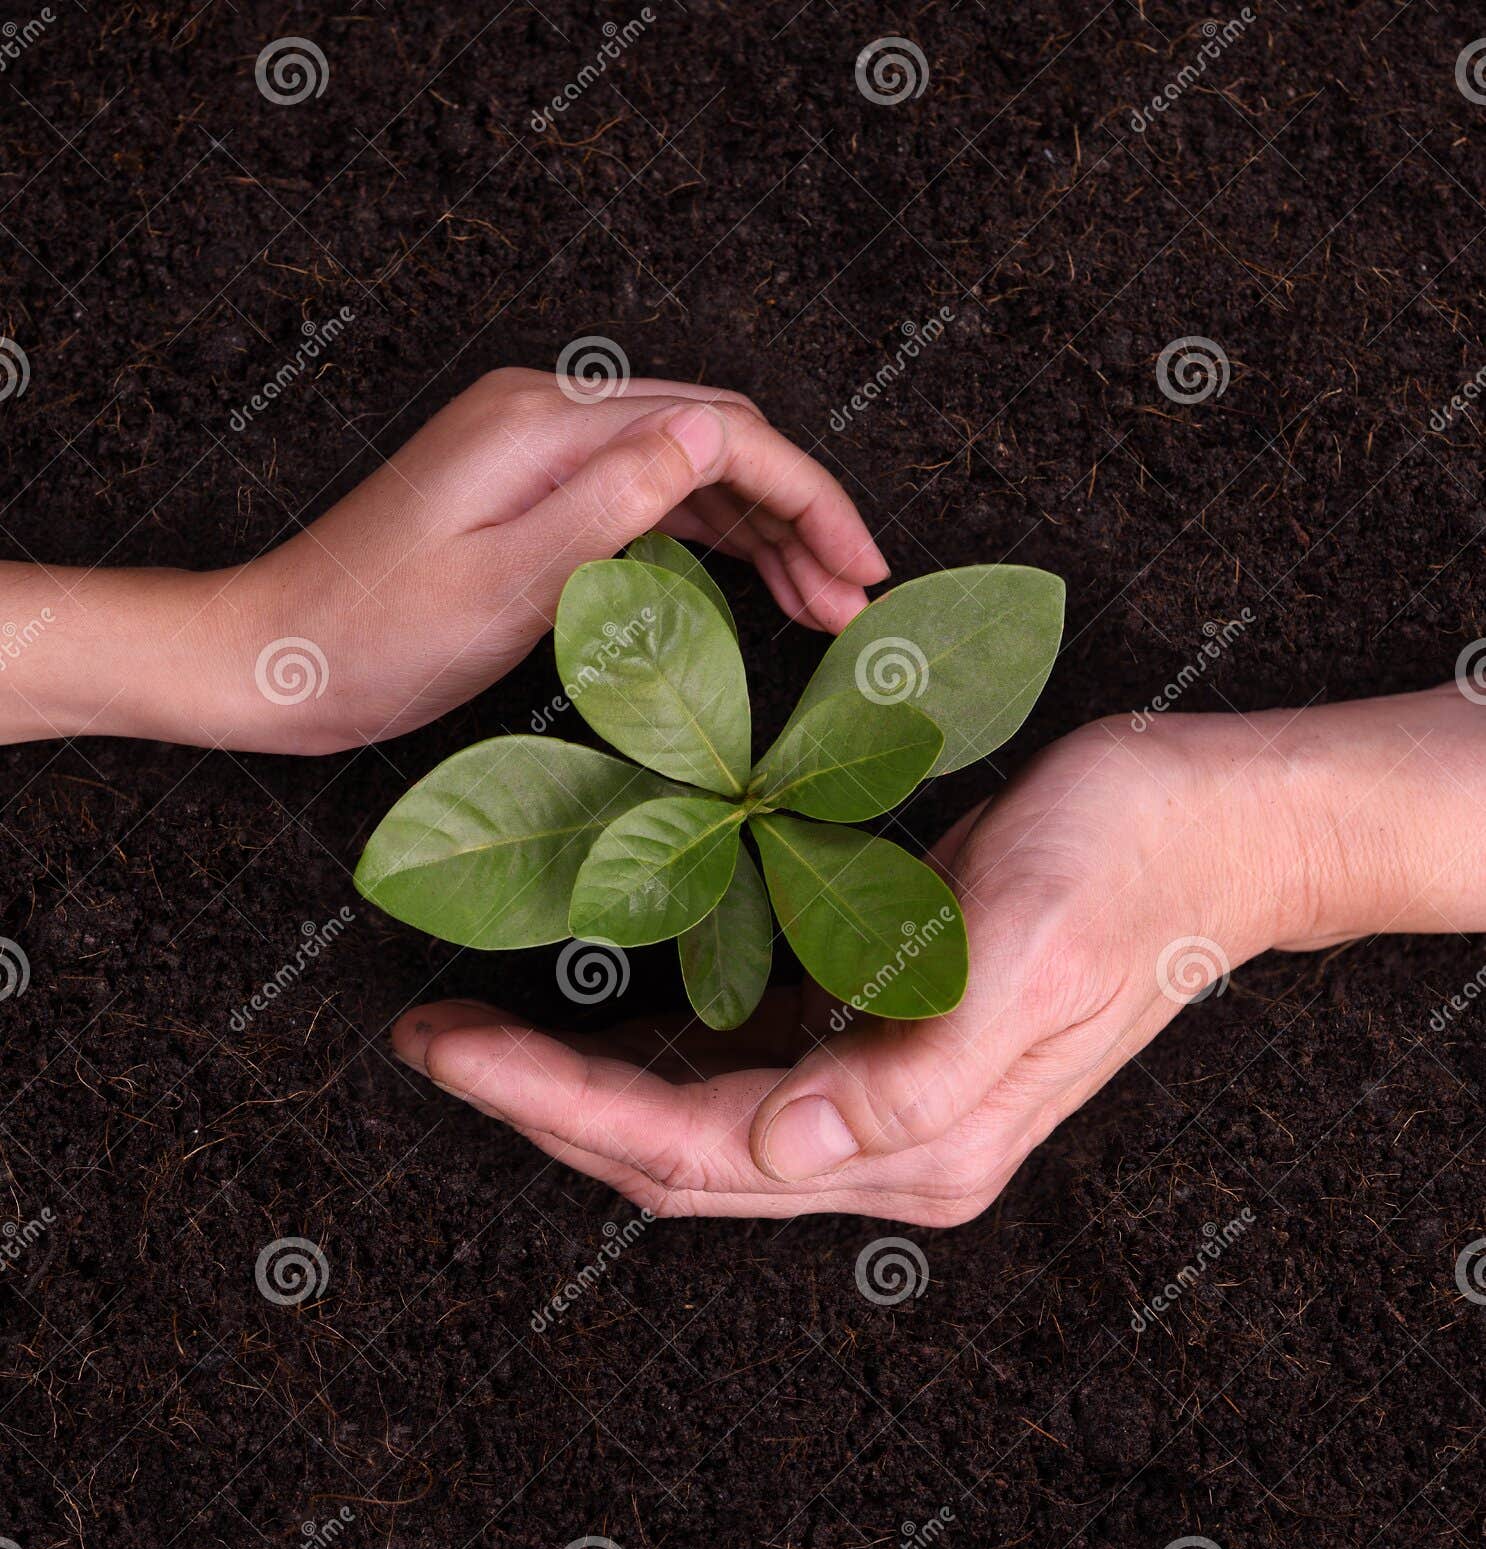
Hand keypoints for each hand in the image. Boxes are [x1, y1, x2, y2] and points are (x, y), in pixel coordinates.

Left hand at [0, 368, 884, 750]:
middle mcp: (548, 418)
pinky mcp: (530, 494)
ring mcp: (538, 453)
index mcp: (545, 425)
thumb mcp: (504, 584)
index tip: (863, 568)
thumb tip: (720, 437)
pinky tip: (748, 584)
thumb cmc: (374, 637)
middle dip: (801, 516)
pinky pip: (645, 500)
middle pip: (717, 443)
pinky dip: (709, 540)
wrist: (275, 657)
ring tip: (822, 607)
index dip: (809, 496)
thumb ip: (615, 505)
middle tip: (855, 600)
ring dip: (764, 532)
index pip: (722, 434)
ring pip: (690, 472)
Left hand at [390, 685, 1485, 1222]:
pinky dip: (660, 1056)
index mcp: (919, 1138)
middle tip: (435, 1042)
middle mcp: (895, 1143)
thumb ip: (906, 1080)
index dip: (559, 1106)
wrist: (1212, 827)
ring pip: (697, 1124)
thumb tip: (778, 1152)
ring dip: (586, 1085)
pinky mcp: (895, 1042)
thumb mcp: (1023, 957)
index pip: (694, 1147)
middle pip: (675, 1156)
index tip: (453, 1053)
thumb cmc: (1126, 870)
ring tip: (486, 1034)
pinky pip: (746, 1075)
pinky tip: (610, 1015)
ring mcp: (894, 1101)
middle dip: (545, 1104)